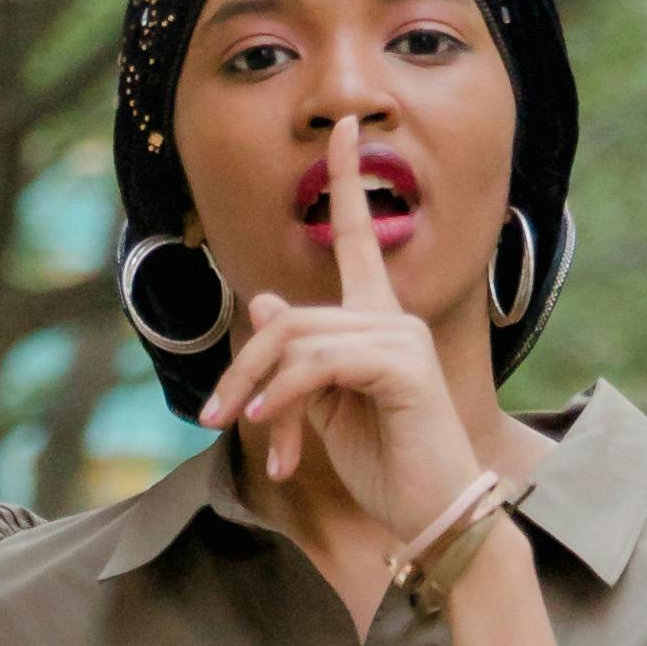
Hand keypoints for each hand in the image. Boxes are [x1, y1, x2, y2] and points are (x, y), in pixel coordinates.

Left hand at [202, 115, 480, 553]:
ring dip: (257, 393)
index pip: (359, 238)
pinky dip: (283, 398)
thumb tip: (264, 301)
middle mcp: (393, 320)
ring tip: (248, 436)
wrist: (433, 516)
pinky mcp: (402, 367)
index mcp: (378, 324)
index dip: (349, 181)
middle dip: (241, 368)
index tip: (344, 129)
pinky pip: (317, 366)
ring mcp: (401, 339)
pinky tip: (270, 434)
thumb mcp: (323, 409)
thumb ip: (296, 358)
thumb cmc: (386, 467)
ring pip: (296, 341)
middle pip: (288, 317)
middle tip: (213, 417)